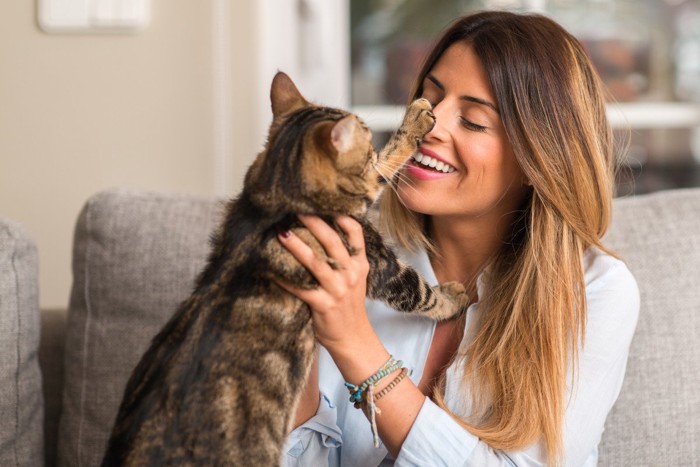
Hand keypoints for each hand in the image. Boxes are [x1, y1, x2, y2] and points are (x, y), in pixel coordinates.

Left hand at [276, 214, 374, 357]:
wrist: (353, 339)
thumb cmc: (349, 306)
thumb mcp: (355, 279)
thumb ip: (344, 259)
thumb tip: (321, 232)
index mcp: (360, 264)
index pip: (355, 232)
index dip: (340, 215)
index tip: (323, 202)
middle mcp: (351, 274)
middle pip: (332, 242)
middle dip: (314, 223)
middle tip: (296, 208)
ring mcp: (338, 290)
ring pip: (316, 262)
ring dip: (296, 246)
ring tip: (281, 232)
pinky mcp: (323, 305)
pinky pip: (300, 288)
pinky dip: (284, 278)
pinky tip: (269, 269)